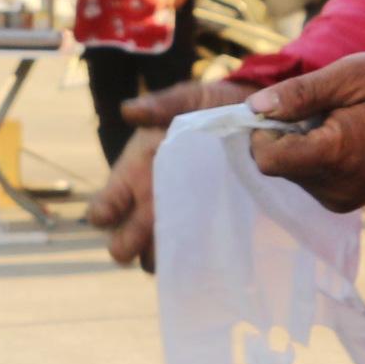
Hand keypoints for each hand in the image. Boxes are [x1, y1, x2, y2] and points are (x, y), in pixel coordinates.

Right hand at [83, 77, 255, 268]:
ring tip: (185, 248)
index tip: (113, 212)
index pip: (103, 208)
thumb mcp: (188, 100)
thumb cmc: (212, 108)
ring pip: (157, 258)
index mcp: (134, 176)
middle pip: (122, 244)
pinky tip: (213, 254)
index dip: (103, 214)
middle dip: (127, 246)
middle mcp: (150, 205)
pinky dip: (200, 264)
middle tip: (149, 234)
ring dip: (166, 259)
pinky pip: (197, 261)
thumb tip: (128, 110)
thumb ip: (161, 104)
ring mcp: (180, 222)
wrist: (261, 121)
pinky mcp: (210, 232)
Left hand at [245, 53, 364, 213]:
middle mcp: (334, 187)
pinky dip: (314, 156)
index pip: (267, 159)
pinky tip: (343, 137)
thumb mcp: (348, 76)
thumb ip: (299, 94)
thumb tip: (254, 107)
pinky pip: (309, 178)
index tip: (280, 108)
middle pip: (277, 164)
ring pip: (291, 172)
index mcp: (335, 155)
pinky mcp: (344, 201)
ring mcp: (340, 199)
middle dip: (285, 134)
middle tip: (320, 110)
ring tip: (337, 122)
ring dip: (300, 144)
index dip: (262, 132)